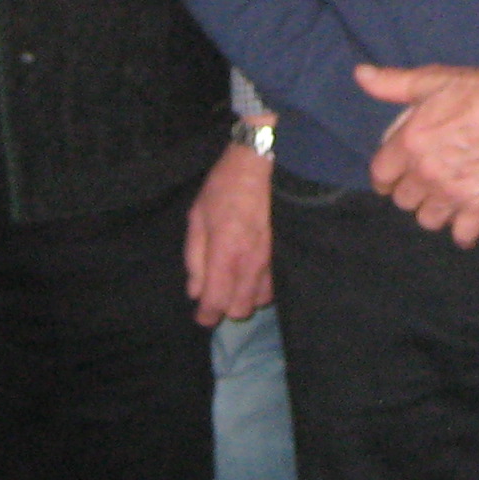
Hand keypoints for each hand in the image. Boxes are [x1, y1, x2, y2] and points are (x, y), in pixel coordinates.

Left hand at [188, 137, 274, 324]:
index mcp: (225, 253)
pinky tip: (251, 273)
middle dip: (225, 307)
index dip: (206, 315)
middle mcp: (251, 263)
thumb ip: (194, 257)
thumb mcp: (197, 217)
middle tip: (216, 292)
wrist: (262, 164)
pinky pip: (274, 287)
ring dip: (245, 297)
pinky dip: (260, 287)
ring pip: (260, 301)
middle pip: (240, 310)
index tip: (201, 315)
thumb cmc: (224, 187)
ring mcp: (272, 260)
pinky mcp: (284, 255)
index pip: (216, 302)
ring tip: (235, 281)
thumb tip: (195, 291)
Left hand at [361, 62, 478, 246]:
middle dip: (409, 192)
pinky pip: (463, 234)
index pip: (381, 174)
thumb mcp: (430, 80)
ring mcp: (453, 192)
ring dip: (432, 211)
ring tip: (441, 200)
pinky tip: (466, 220)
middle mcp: (426, 172)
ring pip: (428, 219)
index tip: (391, 176)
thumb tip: (360, 74)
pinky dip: (463, 232)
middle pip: (403, 200)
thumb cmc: (478, 90)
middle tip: (421, 183)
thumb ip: (391, 83)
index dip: (384, 176)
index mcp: (410, 143)